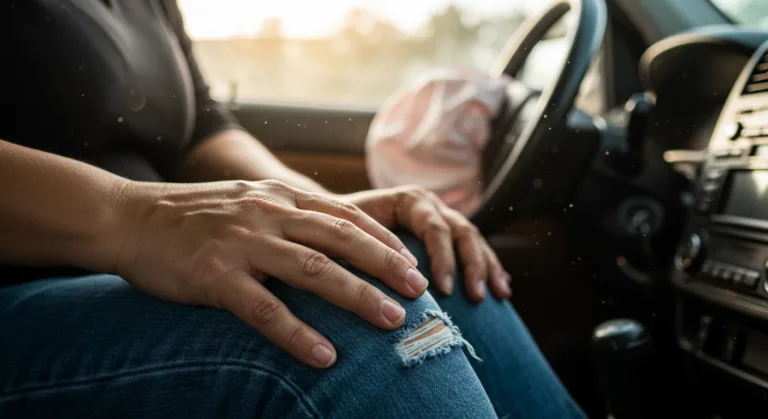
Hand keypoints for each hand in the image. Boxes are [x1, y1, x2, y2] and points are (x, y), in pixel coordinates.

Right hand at [114, 180, 427, 367]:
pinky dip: (298, 334)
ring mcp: (243, 245)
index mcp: (280, 197)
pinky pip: (265, 310)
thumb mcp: (250, 200)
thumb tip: (333, 236)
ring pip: (314, 272)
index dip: (384, 240)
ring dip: (358, 297)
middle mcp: (269, 215)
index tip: (413, 261)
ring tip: (391, 320)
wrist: (130, 217)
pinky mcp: (216, 276)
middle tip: (419, 290)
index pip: (346, 216)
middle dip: (386, 265)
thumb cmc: (195, 214)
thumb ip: (289, 212)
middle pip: (342, 240)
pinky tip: (324, 356)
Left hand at [340, 186, 511, 301]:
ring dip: (486, 267)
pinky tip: (501, 290)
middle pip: (461, 231)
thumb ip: (367, 248)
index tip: (442, 290)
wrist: (335, 223)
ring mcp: (442, 218)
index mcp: (410, 200)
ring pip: (472, 239)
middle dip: (472, 265)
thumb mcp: (347, 235)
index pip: (434, 227)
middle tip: (476, 297)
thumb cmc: (338, 232)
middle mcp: (430, 205)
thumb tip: (391, 279)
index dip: (442, 258)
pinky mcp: (446, 236)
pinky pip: (474, 249)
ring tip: (498, 295)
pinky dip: (488, 267)